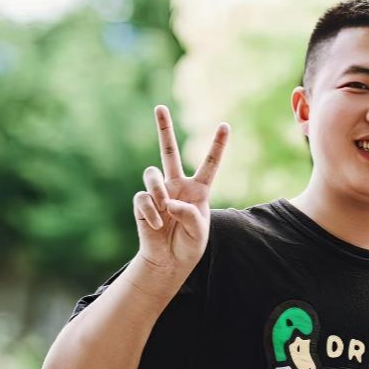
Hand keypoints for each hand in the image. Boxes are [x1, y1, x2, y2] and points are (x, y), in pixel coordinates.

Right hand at [133, 105, 229, 273]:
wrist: (169, 262)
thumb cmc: (189, 245)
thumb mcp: (200, 232)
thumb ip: (190, 214)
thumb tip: (169, 201)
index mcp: (199, 189)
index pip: (210, 163)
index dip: (217, 145)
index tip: (225, 125)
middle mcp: (178, 185)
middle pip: (169, 151)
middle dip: (164, 129)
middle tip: (159, 107)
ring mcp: (159, 192)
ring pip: (152, 173)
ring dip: (159, 190)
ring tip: (165, 207)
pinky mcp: (143, 203)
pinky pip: (143, 198)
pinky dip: (152, 212)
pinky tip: (157, 225)